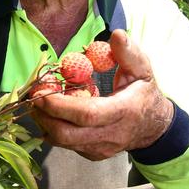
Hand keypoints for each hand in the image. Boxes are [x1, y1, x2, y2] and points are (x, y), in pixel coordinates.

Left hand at [31, 29, 173, 160]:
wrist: (154, 126)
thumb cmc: (144, 93)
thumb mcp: (143, 69)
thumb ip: (129, 52)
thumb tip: (117, 34)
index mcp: (123, 112)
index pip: (87, 114)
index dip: (60, 105)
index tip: (42, 91)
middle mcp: (110, 135)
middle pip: (68, 134)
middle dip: (44, 115)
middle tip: (33, 96)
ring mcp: (100, 148)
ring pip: (63, 143)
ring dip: (45, 122)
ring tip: (38, 102)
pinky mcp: (93, 154)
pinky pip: (67, 145)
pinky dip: (53, 128)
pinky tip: (51, 112)